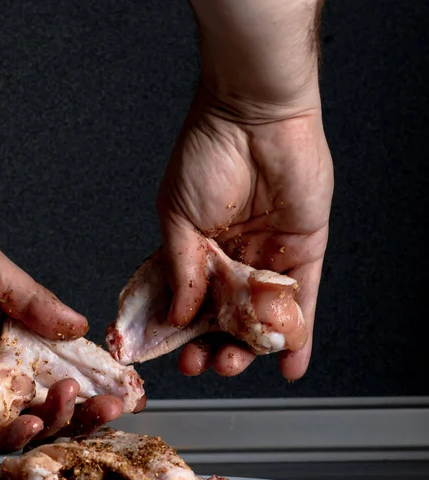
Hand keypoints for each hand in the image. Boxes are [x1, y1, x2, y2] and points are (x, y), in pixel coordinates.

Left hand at [0, 233, 127, 452]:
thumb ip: (34, 298)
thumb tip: (77, 323)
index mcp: (16, 328)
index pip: (65, 356)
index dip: (97, 372)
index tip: (125, 384)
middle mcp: (2, 363)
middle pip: (54, 394)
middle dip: (86, 404)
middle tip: (109, 404)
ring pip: (28, 419)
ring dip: (55, 419)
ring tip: (66, 402)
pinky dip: (10, 434)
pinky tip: (28, 422)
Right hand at [156, 87, 333, 379]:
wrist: (255, 115)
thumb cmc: (207, 156)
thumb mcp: (177, 218)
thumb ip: (180, 269)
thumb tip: (175, 315)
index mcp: (198, 249)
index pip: (190, 303)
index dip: (183, 333)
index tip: (176, 356)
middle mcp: (233, 257)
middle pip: (226, 316)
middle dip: (214, 346)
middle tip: (206, 363)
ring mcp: (268, 256)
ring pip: (262, 315)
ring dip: (251, 346)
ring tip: (235, 363)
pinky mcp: (304, 250)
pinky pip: (305, 299)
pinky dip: (300, 334)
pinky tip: (291, 363)